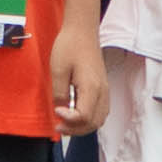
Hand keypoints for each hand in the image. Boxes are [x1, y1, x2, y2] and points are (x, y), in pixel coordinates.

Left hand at [48, 19, 105, 135]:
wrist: (82, 31)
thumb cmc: (70, 46)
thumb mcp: (58, 70)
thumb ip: (60, 94)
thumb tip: (61, 110)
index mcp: (91, 87)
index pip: (83, 116)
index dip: (69, 120)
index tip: (56, 112)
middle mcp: (102, 91)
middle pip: (93, 123)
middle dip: (75, 130)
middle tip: (58, 127)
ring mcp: (104, 90)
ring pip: (99, 119)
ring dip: (83, 127)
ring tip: (66, 124)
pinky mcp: (103, 88)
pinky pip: (100, 111)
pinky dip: (89, 119)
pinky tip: (76, 116)